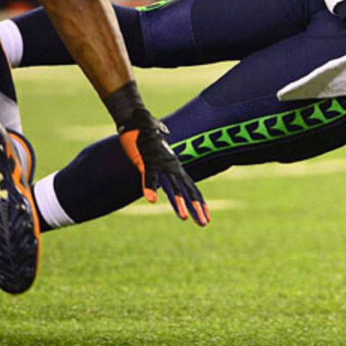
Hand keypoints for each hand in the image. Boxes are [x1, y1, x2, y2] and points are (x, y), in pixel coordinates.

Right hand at [117, 111, 209, 225]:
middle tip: (205, 224)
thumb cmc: (149, 137)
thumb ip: (164, 161)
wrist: (138, 120)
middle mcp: (172, 168)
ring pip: (172, 187)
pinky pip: (149, 177)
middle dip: (196, 208)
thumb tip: (166, 163)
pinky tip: (151, 200)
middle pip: (187, 191)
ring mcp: (161, 165)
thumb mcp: (160, 153)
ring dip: (178, 203)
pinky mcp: (147, 161)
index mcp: (176, 168)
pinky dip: (149, 188)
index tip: (208, 217)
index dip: (200, 203)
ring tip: (184, 218)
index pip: (192, 188)